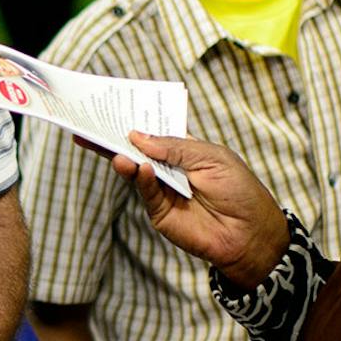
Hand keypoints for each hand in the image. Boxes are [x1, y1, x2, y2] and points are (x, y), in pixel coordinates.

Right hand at [101, 132, 288, 287]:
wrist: (250, 235)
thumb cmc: (240, 191)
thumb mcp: (212, 159)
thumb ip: (176, 147)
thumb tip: (139, 137)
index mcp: (185, 149)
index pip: (155, 131)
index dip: (137, 119)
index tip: (112, 106)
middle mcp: (170, 167)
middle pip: (137, 149)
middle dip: (114, 137)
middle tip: (89, 124)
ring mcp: (163, 189)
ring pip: (136, 170)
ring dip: (124, 158)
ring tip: (114, 150)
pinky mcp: (159, 211)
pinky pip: (146, 192)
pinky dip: (140, 179)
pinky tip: (138, 169)